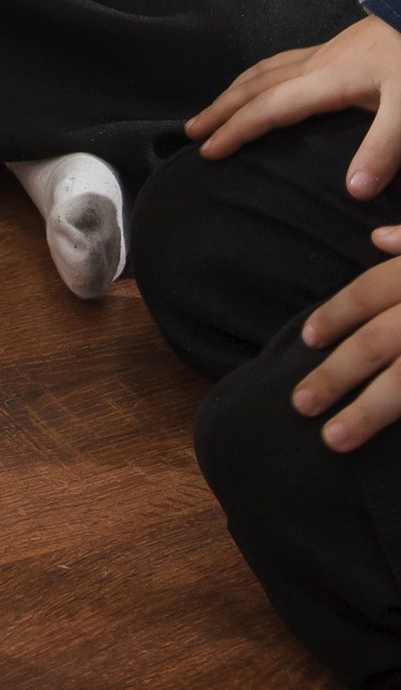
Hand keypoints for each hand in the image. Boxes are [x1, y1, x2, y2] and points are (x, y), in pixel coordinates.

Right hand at [189, 17, 400, 197]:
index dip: (236, 130)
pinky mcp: (337, 47)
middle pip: (255, 85)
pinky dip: (258, 78)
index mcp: (326, 81)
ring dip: (235, 90)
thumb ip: (382, 149)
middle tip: (192, 131)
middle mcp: (315, 64)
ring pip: (265, 69)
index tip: (208, 152)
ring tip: (216, 108)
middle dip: (221, 108)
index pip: (269, 108)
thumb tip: (353, 192)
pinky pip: (280, 63)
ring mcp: (325, 52)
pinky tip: (264, 83)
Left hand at [295, 243, 400, 448]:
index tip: (307, 339)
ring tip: (332, 439)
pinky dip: (398, 424)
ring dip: (366, 414)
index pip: (369, 293)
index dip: (336, 314)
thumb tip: (377, 239)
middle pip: (376, 344)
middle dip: (335, 375)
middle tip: (299, 403)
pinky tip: (383, 450)